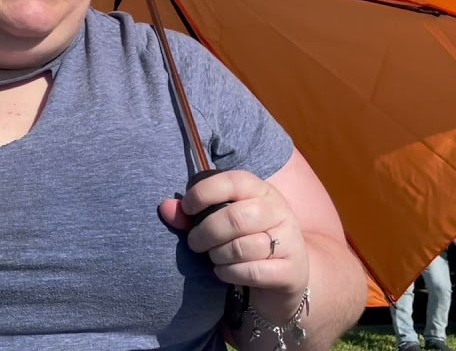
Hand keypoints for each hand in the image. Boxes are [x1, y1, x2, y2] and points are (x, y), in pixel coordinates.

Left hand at [159, 170, 309, 307]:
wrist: (286, 274)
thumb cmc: (245, 239)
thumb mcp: (220, 221)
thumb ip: (191, 214)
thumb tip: (164, 208)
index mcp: (260, 190)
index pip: (232, 181)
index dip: (204, 193)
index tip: (188, 208)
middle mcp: (278, 211)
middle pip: (235, 218)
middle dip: (206, 233)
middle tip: (194, 243)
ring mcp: (290, 241)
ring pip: (243, 247)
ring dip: (218, 255)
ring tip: (213, 257)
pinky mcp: (292, 271)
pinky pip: (253, 272)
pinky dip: (230, 273)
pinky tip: (224, 272)